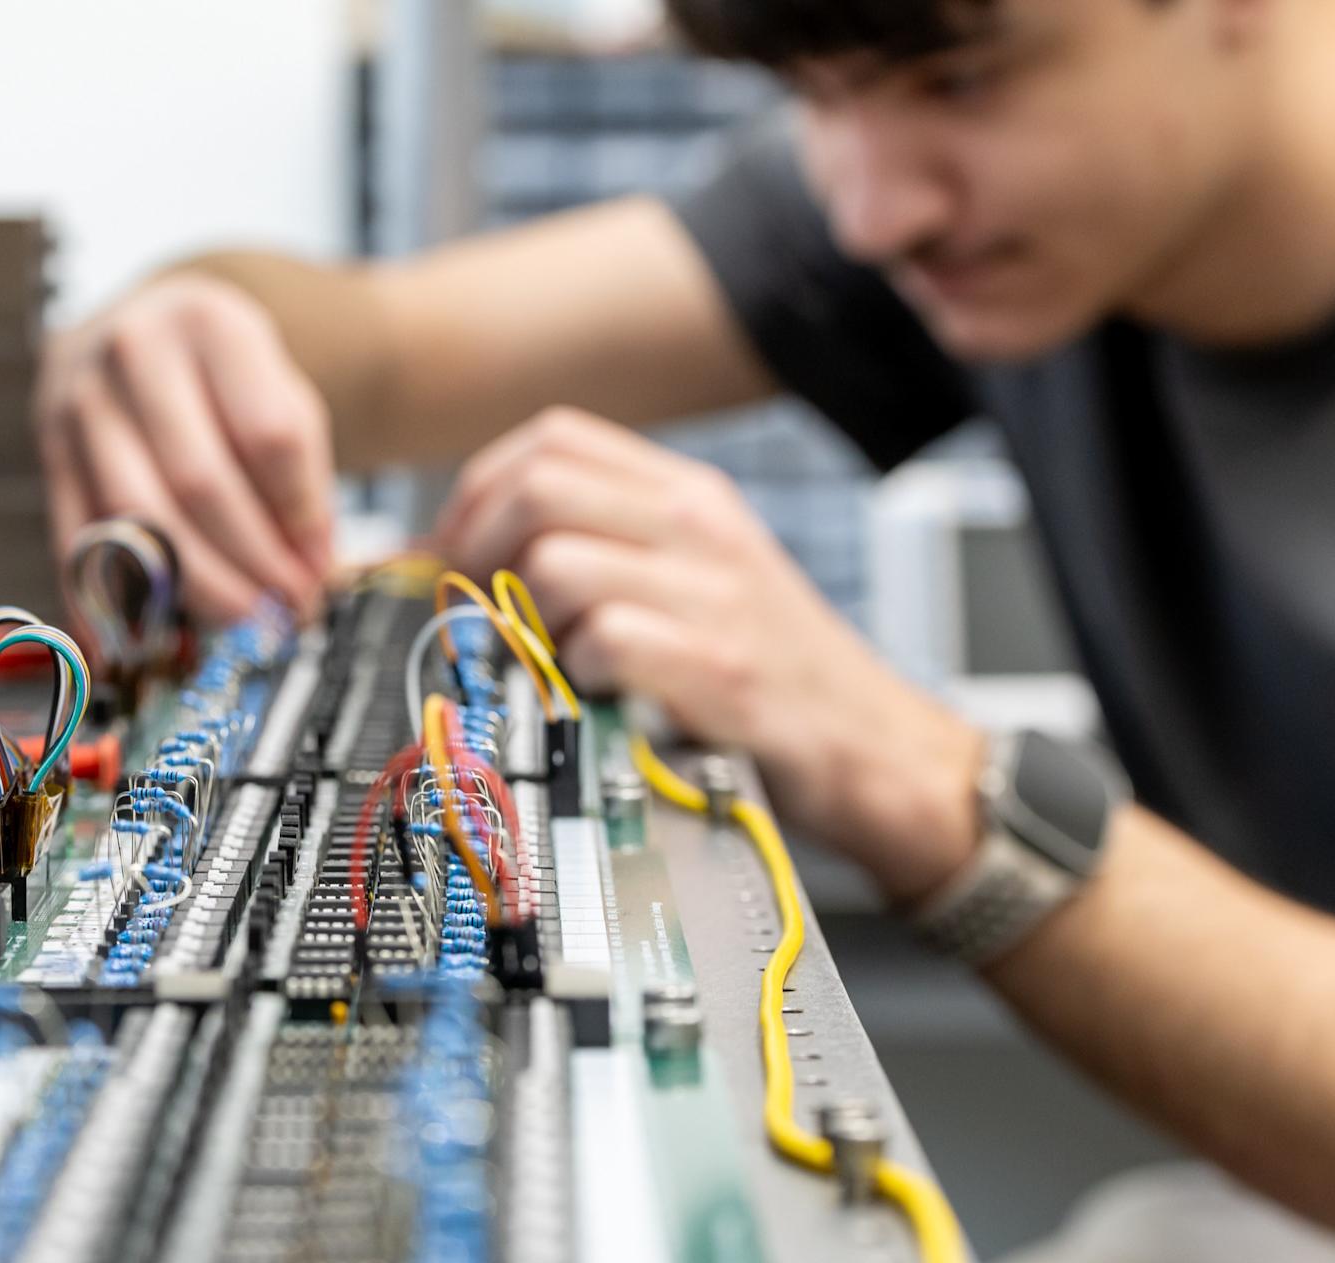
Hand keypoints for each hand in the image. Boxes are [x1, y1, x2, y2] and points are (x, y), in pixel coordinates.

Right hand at [36, 274, 332, 621]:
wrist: (142, 328)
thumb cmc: (224, 374)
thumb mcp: (280, 391)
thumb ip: (301, 474)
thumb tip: (309, 570)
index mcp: (210, 322)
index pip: (269, 434)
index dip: (302, 514)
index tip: (322, 566)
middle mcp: (134, 351)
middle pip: (200, 481)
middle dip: (253, 561)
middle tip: (288, 609)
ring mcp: (79, 401)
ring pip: (140, 516)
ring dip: (199, 586)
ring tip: (244, 618)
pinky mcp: (50, 453)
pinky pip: (79, 539)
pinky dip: (109, 600)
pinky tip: (142, 641)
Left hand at [433, 407, 981, 902]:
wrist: (882, 751)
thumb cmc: (775, 673)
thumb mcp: (699, 577)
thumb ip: (604, 547)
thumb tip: (467, 557)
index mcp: (690, 495)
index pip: (553, 438)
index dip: (477, 493)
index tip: (453, 554)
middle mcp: (700, 527)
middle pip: (538, 486)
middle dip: (476, 553)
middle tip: (476, 615)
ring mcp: (712, 595)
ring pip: (557, 562)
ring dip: (528, 621)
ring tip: (554, 664)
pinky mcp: (718, 669)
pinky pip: (604, 641)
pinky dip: (576, 676)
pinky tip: (598, 699)